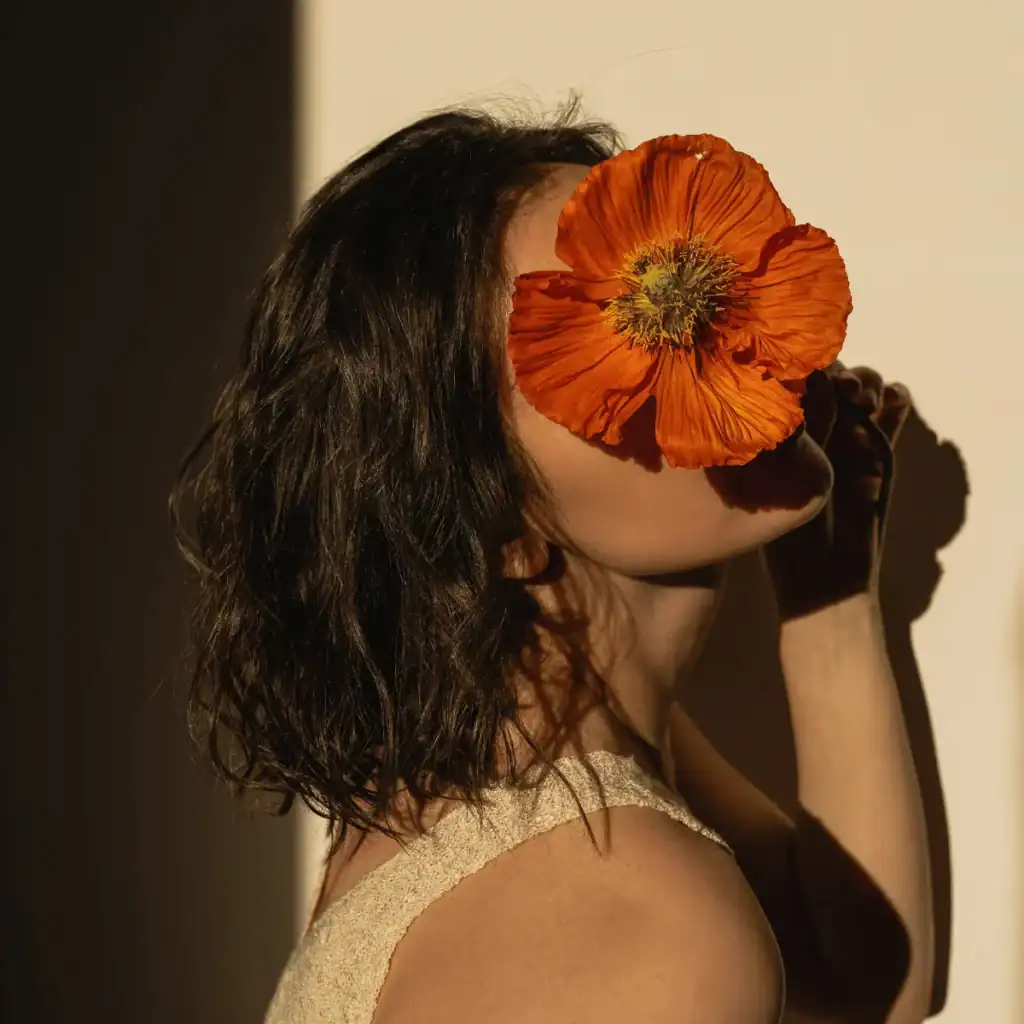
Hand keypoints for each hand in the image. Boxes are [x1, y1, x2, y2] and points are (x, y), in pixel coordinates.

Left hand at [763, 364, 911, 619]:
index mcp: (780, 431)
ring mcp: (849, 434)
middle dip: (840, 372)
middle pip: (832, 372)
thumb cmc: (785, 535)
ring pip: (864, 384)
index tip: (807, 379)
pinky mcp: (880, 448)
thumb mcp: (783, 484)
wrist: (824, 576)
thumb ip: (793, 438)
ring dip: (867, 383)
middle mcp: (814, 426)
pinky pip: (894, 408)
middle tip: (844, 389)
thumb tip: (792, 388)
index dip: (804, 371)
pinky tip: (888, 408)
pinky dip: (896, 400)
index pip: (793, 378)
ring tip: (862, 400)